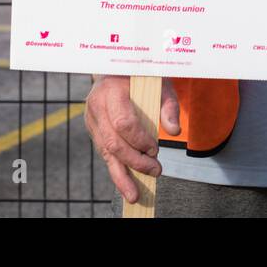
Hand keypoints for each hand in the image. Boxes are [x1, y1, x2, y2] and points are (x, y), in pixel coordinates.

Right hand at [85, 75, 180, 203]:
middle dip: (135, 161)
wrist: (120, 69)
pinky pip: (104, 153)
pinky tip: (126, 185)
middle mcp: (96, 105)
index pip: (123, 122)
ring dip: (121, 175)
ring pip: (105, 152)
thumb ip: (169, 105)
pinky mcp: (94, 130)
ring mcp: (92, 119)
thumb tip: (175, 131)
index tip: (156, 148)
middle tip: (156, 171)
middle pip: (113, 142)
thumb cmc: (143, 77)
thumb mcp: (160, 84)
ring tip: (134, 196)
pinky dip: (117, 170)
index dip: (140, 140)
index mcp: (111, 90)